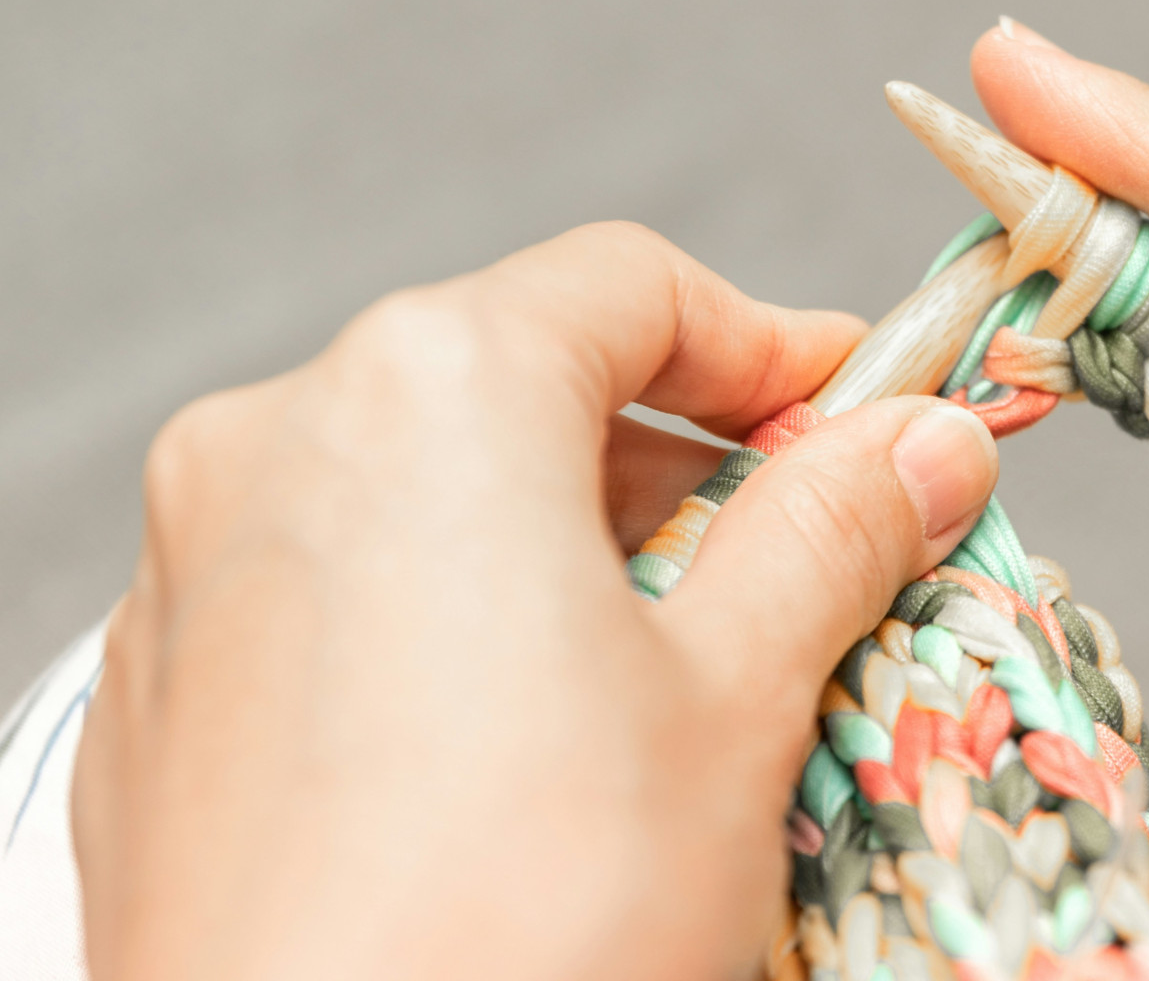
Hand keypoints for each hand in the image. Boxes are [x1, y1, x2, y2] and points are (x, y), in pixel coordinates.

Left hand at [72, 222, 998, 980]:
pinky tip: (533, 755)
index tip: (868, 418)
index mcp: (424, 394)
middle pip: (527, 386)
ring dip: (574, 553)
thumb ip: (833, 530)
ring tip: (677, 684)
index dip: (777, 346)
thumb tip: (925, 444)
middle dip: (682, 466)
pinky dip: (456, 627)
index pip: (632, 287)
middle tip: (801, 567)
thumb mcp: (735, 699)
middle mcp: (276, 448)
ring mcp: (196, 577)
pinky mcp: (166, 702)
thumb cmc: (525, 917)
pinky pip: (340, 601)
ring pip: (428, 497)